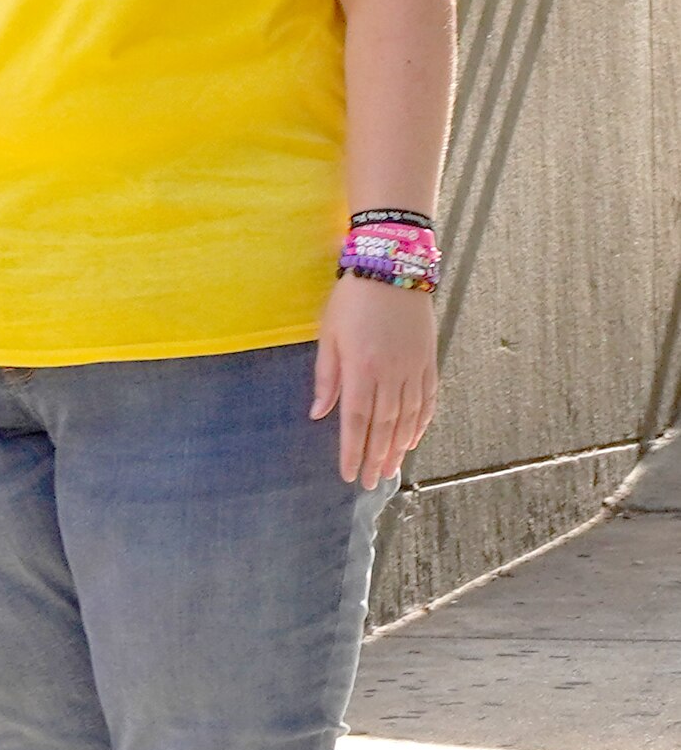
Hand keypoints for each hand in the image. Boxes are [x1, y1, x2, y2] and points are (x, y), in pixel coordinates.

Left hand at [310, 274, 438, 486]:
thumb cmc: (350, 300)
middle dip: (376, 457)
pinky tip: (412, 439)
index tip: (348, 474)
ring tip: (390, 469)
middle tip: (370, 482)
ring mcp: (414, 367)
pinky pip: (427, 399)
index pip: (356, 421)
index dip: (353, 450)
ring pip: (408, 417)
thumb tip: (320, 414)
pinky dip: (421, 422)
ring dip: (398, 446)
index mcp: (361, 368)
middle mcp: (391, 373)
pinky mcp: (429, 359)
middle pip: (384, 426)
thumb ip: (326, 377)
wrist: (392, 267)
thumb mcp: (328, 336)